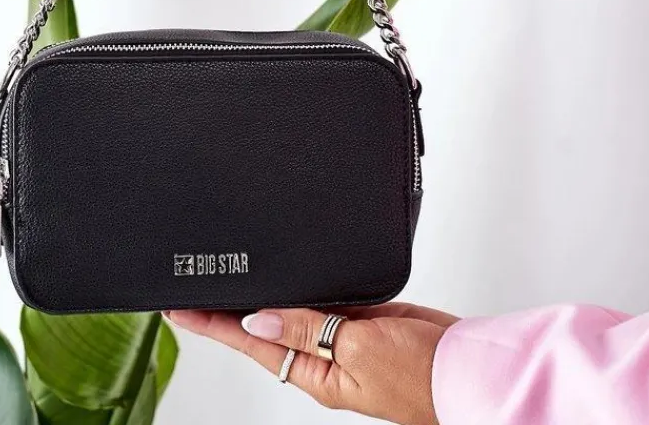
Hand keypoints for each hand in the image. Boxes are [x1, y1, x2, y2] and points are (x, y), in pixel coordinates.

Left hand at [167, 301, 458, 423]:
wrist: (470, 367)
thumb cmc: (423, 376)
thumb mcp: (358, 349)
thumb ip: (309, 328)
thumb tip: (259, 316)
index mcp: (316, 374)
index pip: (250, 342)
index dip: (212, 323)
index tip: (178, 308)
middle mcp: (324, 357)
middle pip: (265, 326)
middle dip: (229, 307)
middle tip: (192, 285)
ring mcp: (344, 338)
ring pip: (294, 309)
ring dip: (264, 293)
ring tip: (227, 276)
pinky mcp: (365, 321)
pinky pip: (325, 300)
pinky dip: (305, 285)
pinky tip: (290, 272)